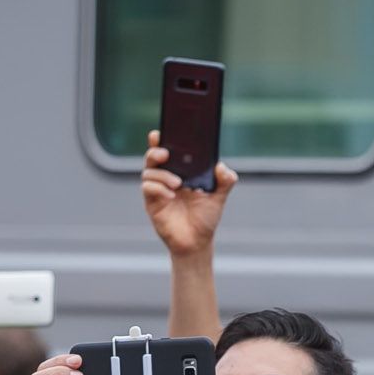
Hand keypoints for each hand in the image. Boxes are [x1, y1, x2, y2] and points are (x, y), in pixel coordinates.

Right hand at [142, 129, 237, 258]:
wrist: (197, 241)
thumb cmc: (206, 217)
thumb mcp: (219, 196)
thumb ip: (225, 180)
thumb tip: (222, 167)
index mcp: (181, 170)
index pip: (168, 149)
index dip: (161, 139)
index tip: (160, 133)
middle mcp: (167, 177)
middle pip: (152, 157)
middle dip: (155, 151)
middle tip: (165, 154)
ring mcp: (158, 189)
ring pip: (148, 172)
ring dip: (162, 174)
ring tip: (178, 184)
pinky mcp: (152, 203)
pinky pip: (148, 189)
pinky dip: (158, 189)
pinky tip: (171, 195)